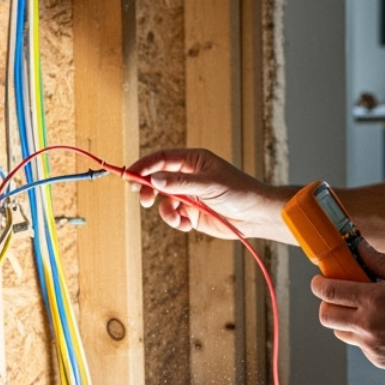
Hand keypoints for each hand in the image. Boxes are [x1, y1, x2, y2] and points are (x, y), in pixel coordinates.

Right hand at [127, 148, 293, 241]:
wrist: (255, 215)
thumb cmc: (238, 192)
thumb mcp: (208, 185)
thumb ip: (180, 183)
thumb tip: (154, 179)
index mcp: (193, 161)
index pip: (161, 159)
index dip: (144, 166)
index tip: (129, 176)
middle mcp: (189, 176)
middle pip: (157, 179)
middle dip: (148, 190)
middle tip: (144, 201)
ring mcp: (189, 195)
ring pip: (164, 201)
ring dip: (166, 211)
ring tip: (178, 217)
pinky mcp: (192, 213)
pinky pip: (173, 216)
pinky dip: (176, 222)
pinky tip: (188, 224)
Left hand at [311, 242, 384, 373]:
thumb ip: (379, 262)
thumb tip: (359, 248)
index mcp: (374, 300)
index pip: (329, 292)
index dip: (319, 284)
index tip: (320, 280)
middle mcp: (369, 326)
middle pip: (326, 316)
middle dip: (327, 303)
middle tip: (340, 295)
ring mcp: (372, 347)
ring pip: (340, 333)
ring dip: (344, 320)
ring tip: (364, 311)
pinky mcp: (379, 360)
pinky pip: (359, 346)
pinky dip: (364, 335)